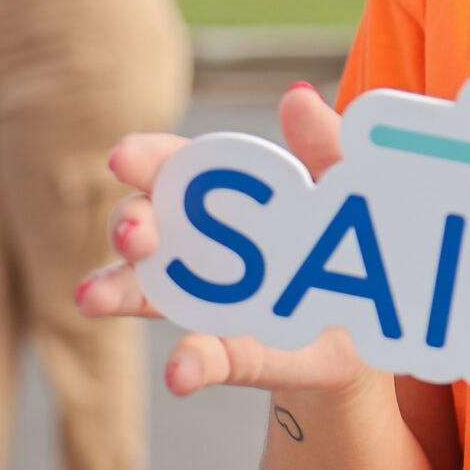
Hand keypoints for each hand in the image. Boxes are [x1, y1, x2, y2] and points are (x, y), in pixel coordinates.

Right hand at [77, 83, 370, 400]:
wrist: (378, 318)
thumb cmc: (343, 234)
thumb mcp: (345, 185)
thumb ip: (324, 144)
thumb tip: (296, 97)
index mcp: (219, 196)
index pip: (171, 168)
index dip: (144, 160)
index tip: (122, 158)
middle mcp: (195, 248)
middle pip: (144, 229)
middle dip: (130, 224)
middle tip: (136, 232)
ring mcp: (207, 303)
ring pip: (146, 296)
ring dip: (118, 293)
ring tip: (92, 298)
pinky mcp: (239, 354)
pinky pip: (206, 360)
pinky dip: (189, 365)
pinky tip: (178, 373)